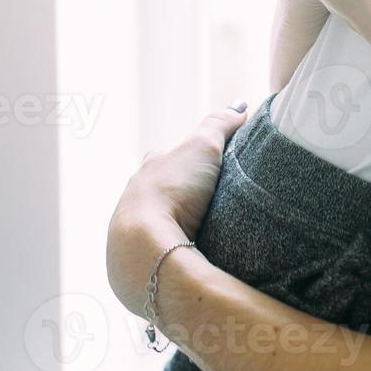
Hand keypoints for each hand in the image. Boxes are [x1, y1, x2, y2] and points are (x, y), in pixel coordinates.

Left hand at [106, 104, 248, 315]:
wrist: (144, 248)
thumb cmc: (172, 191)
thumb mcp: (203, 146)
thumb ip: (220, 123)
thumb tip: (239, 106)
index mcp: (148, 169)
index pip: (169, 156)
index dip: (191, 157)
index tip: (213, 164)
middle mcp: (133, 199)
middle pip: (161, 191)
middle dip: (183, 195)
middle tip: (213, 202)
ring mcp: (131, 233)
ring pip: (157, 224)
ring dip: (176, 226)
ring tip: (206, 234)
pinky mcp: (138, 264)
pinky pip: (159, 252)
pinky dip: (173, 252)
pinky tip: (190, 257)